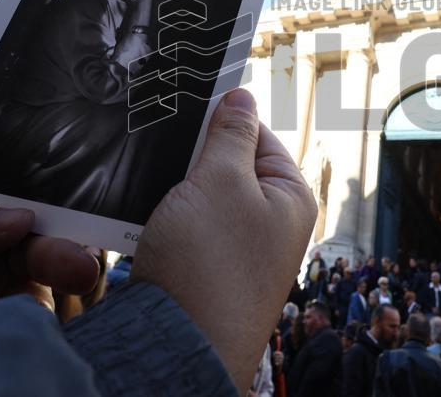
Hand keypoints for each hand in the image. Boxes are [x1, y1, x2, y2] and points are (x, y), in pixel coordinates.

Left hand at [0, 205, 98, 353]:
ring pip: (61, 295)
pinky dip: (49, 334)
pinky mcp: (11, 342)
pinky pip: (40, 336)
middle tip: (82, 269)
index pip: (39, 219)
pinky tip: (49, 331)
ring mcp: (12, 304)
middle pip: (60, 255)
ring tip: (76, 286)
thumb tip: (22, 217)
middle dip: (74, 258)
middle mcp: (11, 263)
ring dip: (71, 292)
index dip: (62, 224)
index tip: (74, 236)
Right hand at [130, 89, 316, 391]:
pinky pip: (188, 230)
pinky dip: (168, 220)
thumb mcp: (221, 180)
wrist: (178, 344)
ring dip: (177, 190)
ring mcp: (240, 251)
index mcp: (291, 198)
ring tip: (157, 189)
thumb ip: (231, 133)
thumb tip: (242, 96)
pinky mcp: (208, 272)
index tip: (187, 107)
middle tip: (165, 150)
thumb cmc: (210, 262)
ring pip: (203, 198)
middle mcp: (272, 225)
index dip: (223, 120)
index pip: (259, 136)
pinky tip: (149, 219)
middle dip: (195, 158)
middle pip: (230, 166)